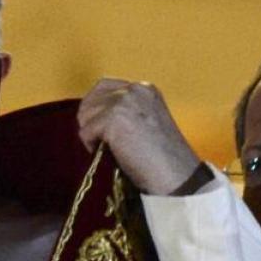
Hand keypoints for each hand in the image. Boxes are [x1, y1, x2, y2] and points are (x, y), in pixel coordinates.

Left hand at [77, 78, 200, 194]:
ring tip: (106, 150)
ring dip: (90, 134)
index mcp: (144, 89)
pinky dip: (91, 146)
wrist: (175, 174)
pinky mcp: (113, 119)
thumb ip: (125, 112)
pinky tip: (109, 155)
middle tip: (97, 142)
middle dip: (88, 121)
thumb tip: (93, 117)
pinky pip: (85, 133)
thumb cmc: (161, 157)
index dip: (95, 108)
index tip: (98, 127)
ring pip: (85, 116)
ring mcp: (123, 103)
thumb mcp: (145, 122)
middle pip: (90, 100)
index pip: (104, 87)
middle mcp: (134, 90)